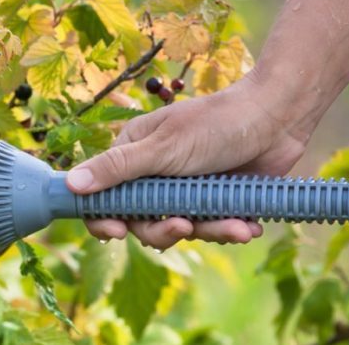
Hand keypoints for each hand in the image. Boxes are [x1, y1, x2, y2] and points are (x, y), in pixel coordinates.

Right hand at [66, 76, 307, 249]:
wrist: (277, 117)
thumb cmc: (215, 123)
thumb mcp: (162, 148)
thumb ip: (117, 168)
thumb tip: (70, 185)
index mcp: (131, 154)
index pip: (103, 194)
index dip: (104, 216)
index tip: (116, 232)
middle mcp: (153, 174)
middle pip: (141, 220)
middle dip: (164, 230)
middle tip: (184, 226)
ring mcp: (183, 188)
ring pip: (179, 227)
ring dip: (208, 230)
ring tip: (235, 226)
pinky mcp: (213, 199)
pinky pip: (211, 226)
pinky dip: (228, 228)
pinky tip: (246, 225)